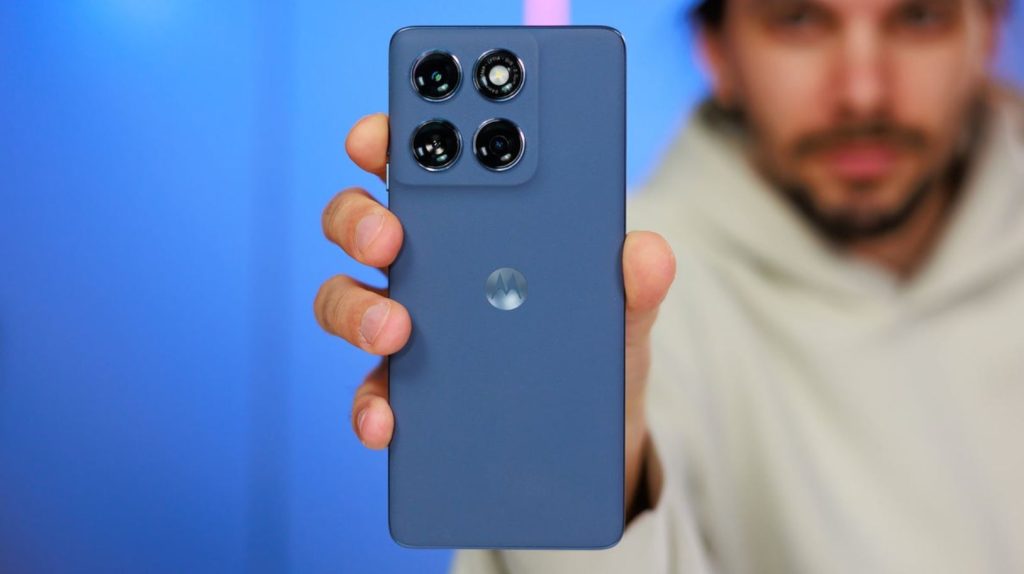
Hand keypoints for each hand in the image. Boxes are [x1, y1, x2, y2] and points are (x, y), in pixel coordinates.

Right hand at [315, 112, 676, 516]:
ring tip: (394, 330)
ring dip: (356, 308)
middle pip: (361, 222)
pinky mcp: (403, 391)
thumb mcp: (623, 312)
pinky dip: (368, 404)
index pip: (418, 165)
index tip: (379, 137)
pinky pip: (368, 391)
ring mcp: (405, 327)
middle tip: (388, 237)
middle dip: (360, 218)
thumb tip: (649, 254)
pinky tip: (387, 420)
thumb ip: (635, 281)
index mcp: (473, 224)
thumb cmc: (594, 346)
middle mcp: (425, 267)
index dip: (388, 140)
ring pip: (344, 298)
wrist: (591, 434)